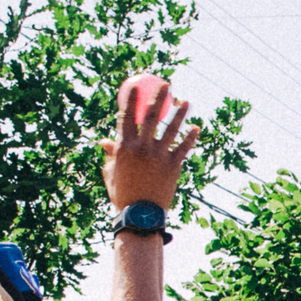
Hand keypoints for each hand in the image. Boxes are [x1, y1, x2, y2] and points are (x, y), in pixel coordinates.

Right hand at [101, 76, 200, 211]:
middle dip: (159, 98)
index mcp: (124, 146)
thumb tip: (104, 141)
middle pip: (152, 116)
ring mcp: (159, 156)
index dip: (132, 99)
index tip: (136, 85)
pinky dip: (191, 137)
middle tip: (166, 86)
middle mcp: (142, 148)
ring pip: (171, 129)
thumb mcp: (110, 172)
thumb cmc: (122, 193)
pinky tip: (196, 128)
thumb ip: (110, 154)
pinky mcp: (173, 166)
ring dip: (180, 113)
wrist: (141, 215)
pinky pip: (183, 148)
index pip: (127, 116)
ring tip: (185, 101)